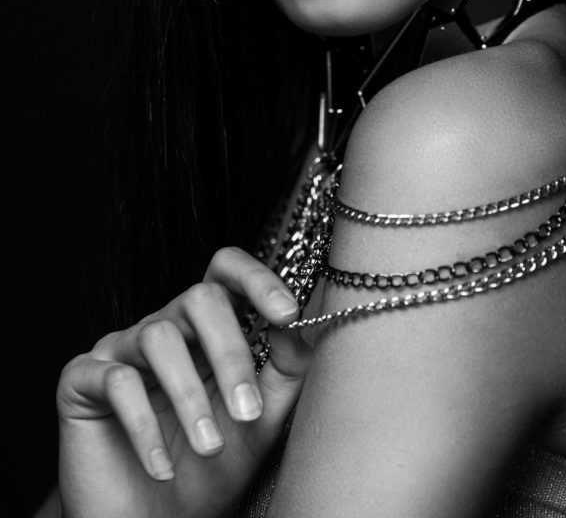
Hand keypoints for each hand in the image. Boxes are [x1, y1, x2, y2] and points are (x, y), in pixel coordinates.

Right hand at [57, 247, 309, 517]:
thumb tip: (303, 325)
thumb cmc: (208, 474)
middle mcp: (164, 327)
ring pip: (159, 337)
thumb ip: (284, 372)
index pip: (226, 272)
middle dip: (229, 351)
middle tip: (246, 410)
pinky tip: (161, 466)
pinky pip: (116, 380)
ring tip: (209, 447)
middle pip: (198, 297)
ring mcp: (121, 349)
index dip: (257, 278)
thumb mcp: (260, 422)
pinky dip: (143, 426)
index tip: (288, 313)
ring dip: (191, 397)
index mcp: (207, 330)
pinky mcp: (82, 380)